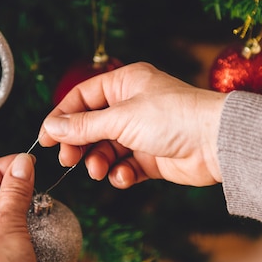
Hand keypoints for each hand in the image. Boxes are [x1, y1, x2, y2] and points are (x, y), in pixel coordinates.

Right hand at [39, 62, 225, 187]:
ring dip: (99, 162)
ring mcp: (142, 133)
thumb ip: (83, 126)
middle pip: (91, 126)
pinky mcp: (152, 158)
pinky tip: (125, 177)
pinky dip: (122, 174)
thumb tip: (52, 128)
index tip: (45, 139)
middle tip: (69, 160)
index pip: (82, 98)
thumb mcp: (121, 118)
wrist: (215, 142)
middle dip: (79, 144)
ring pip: (107, 150)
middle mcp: (132, 107)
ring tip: (99, 170)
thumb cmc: (173, 117)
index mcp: (125, 84)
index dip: (61, 118)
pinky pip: (126, 167)